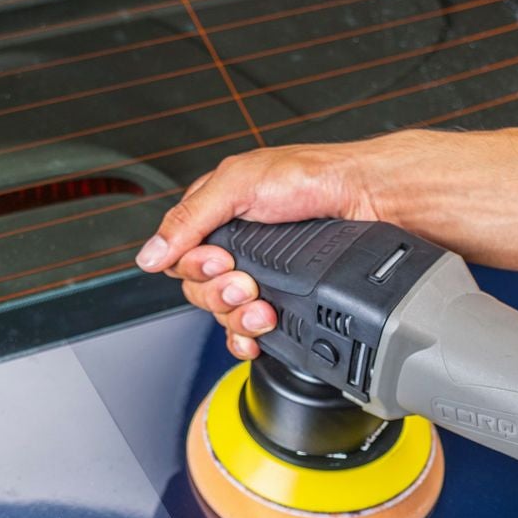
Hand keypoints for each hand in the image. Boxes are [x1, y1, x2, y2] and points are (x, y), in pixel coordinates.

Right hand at [132, 133, 443, 358]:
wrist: (367, 200)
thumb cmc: (311, 178)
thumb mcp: (239, 184)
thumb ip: (190, 219)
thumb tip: (150, 255)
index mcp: (216, 215)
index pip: (179, 258)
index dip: (194, 268)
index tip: (218, 262)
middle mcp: (236, 246)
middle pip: (199, 291)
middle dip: (220, 293)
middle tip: (245, 282)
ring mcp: (260, 274)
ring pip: (224, 314)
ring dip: (238, 316)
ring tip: (263, 304)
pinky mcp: (284, 297)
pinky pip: (249, 331)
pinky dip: (248, 339)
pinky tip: (258, 335)